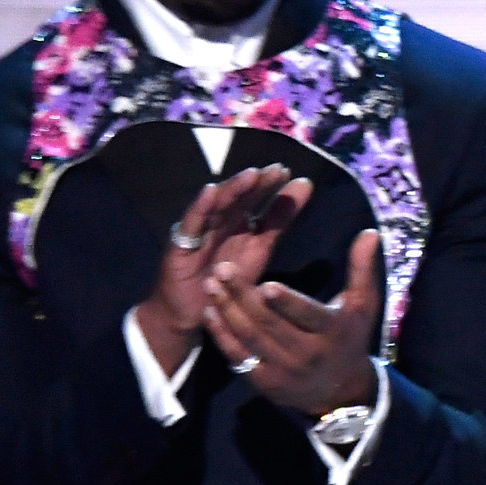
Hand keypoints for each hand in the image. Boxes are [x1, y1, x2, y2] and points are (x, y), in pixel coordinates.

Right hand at [135, 165, 308, 368]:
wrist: (196, 314)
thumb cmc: (227, 279)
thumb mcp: (260, 248)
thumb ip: (280, 218)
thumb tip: (305, 183)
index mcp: (238, 223)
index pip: (254, 198)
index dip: (269, 185)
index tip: (288, 172)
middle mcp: (218, 223)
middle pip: (236, 198)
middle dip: (254, 183)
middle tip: (275, 170)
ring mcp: (198, 232)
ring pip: (215, 207)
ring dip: (232, 190)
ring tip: (251, 175)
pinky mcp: (179, 247)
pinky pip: (191, 225)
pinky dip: (199, 208)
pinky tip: (210, 192)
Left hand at [201, 227, 382, 417]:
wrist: (340, 391)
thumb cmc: (350, 337)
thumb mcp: (364, 305)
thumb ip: (362, 269)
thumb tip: (369, 233)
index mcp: (332, 331)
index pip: (307, 316)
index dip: (287, 303)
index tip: (266, 286)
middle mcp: (307, 353)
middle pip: (270, 324)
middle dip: (243, 296)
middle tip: (222, 269)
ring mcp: (283, 370)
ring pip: (250, 338)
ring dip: (227, 311)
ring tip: (210, 285)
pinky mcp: (264, 382)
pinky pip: (239, 357)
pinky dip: (222, 335)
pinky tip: (210, 313)